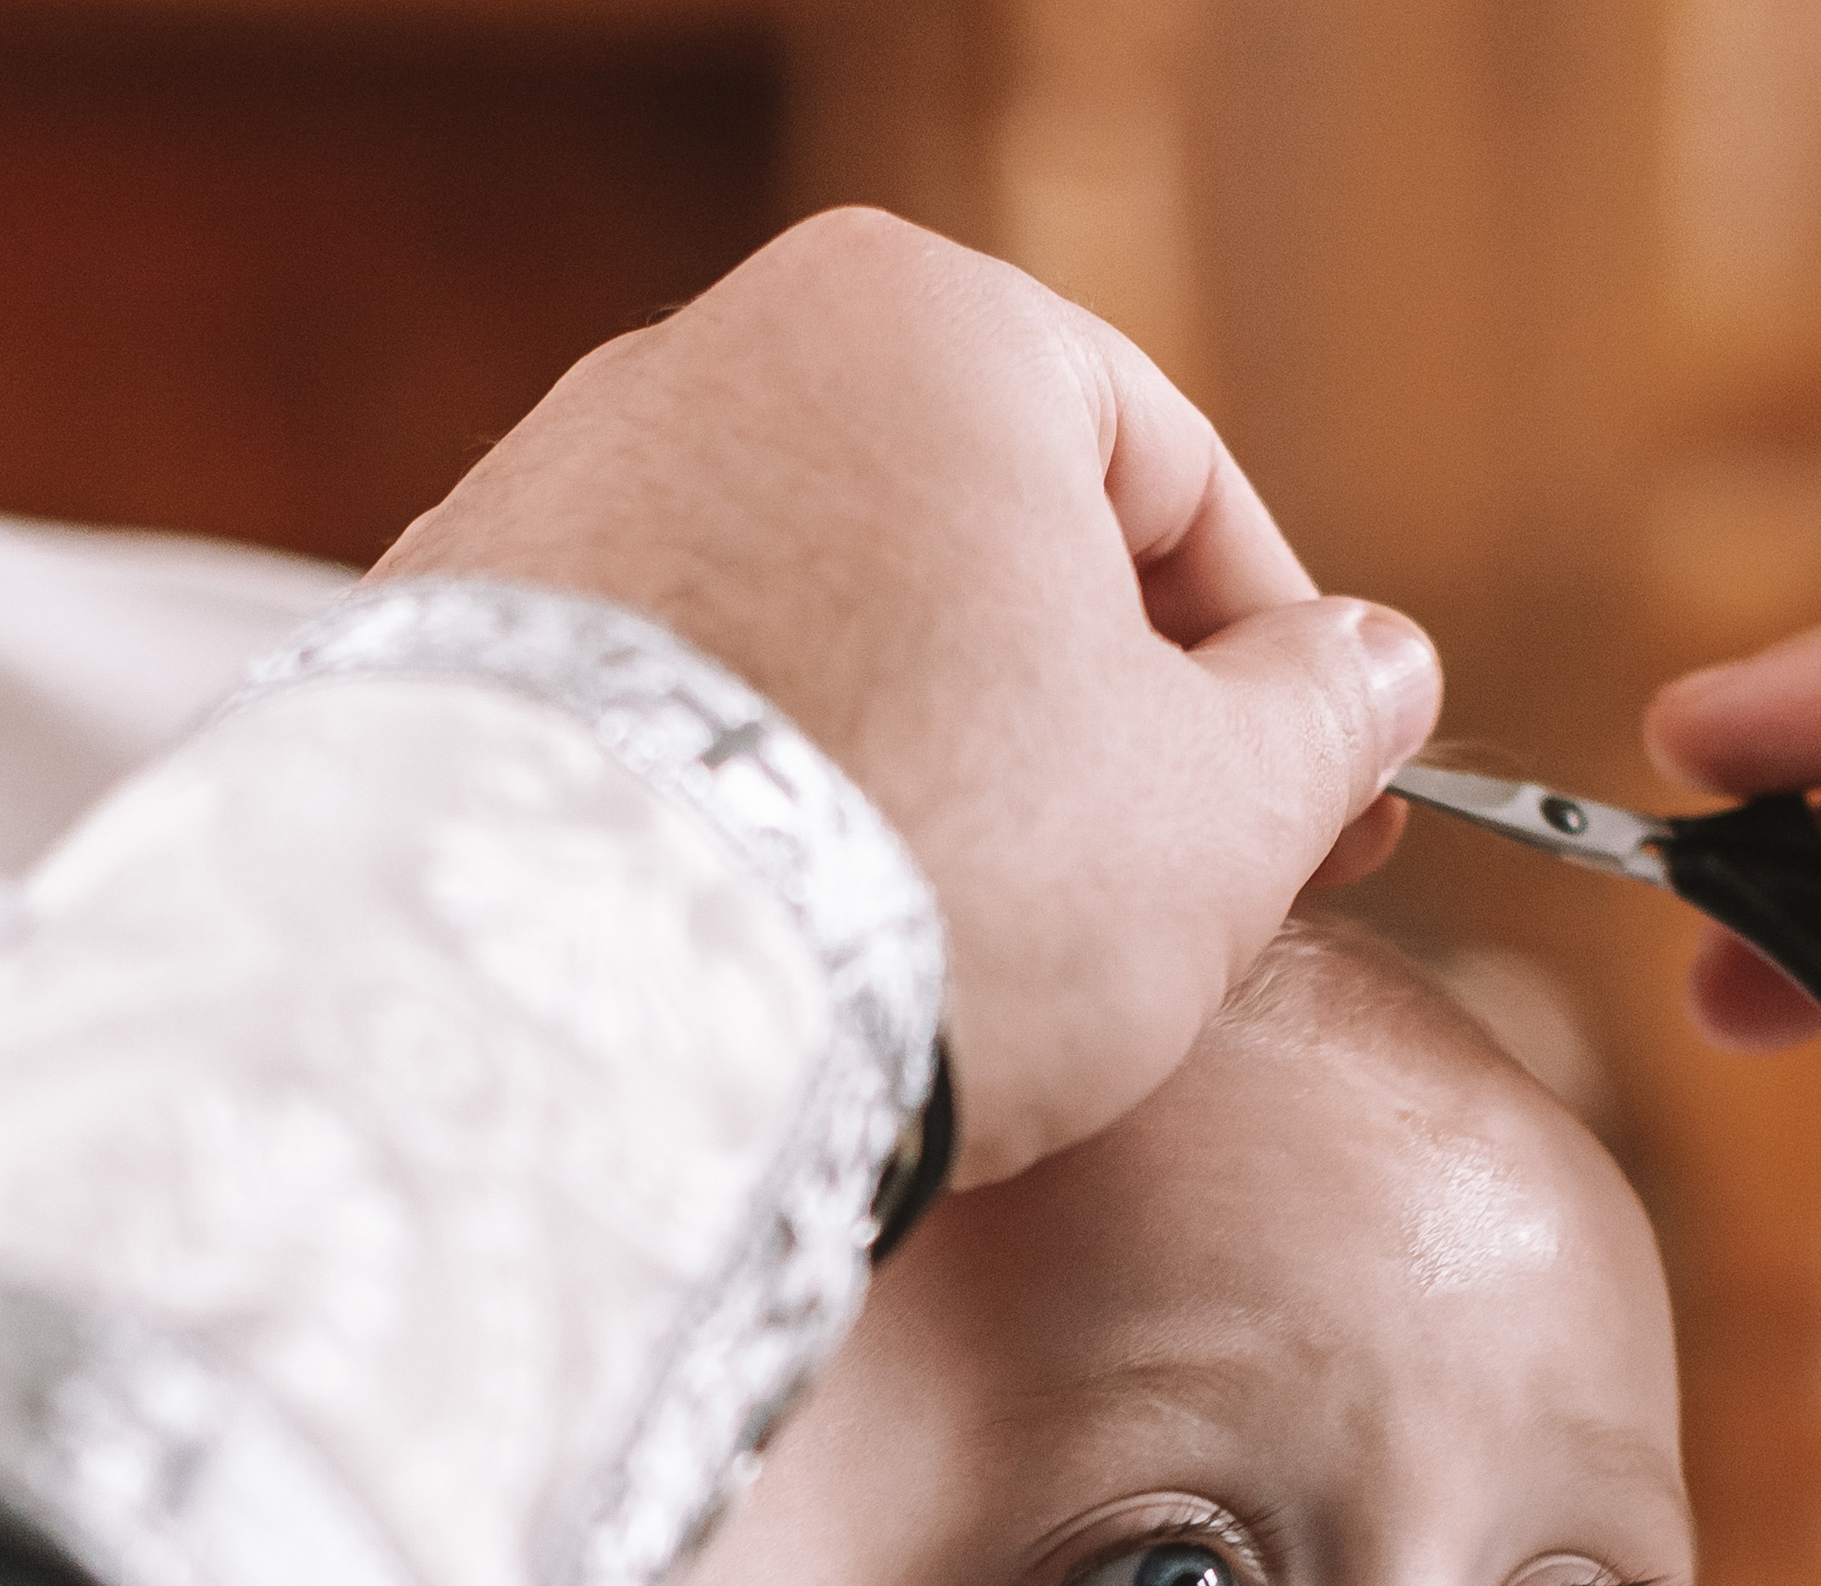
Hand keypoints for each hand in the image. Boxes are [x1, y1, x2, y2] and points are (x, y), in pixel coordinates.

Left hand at [375, 208, 1439, 1187]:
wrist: (599, 1024)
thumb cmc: (945, 884)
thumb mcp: (1225, 810)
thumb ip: (1328, 717)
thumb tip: (1377, 670)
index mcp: (925, 325)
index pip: (1175, 478)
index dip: (1280, 662)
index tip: (1335, 804)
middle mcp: (713, 355)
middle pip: (986, 548)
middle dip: (1094, 721)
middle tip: (1175, 894)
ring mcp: (554, 496)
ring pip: (826, 636)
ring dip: (932, 768)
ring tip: (982, 944)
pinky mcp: (444, 652)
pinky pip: (679, 725)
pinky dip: (765, 812)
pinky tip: (813, 942)